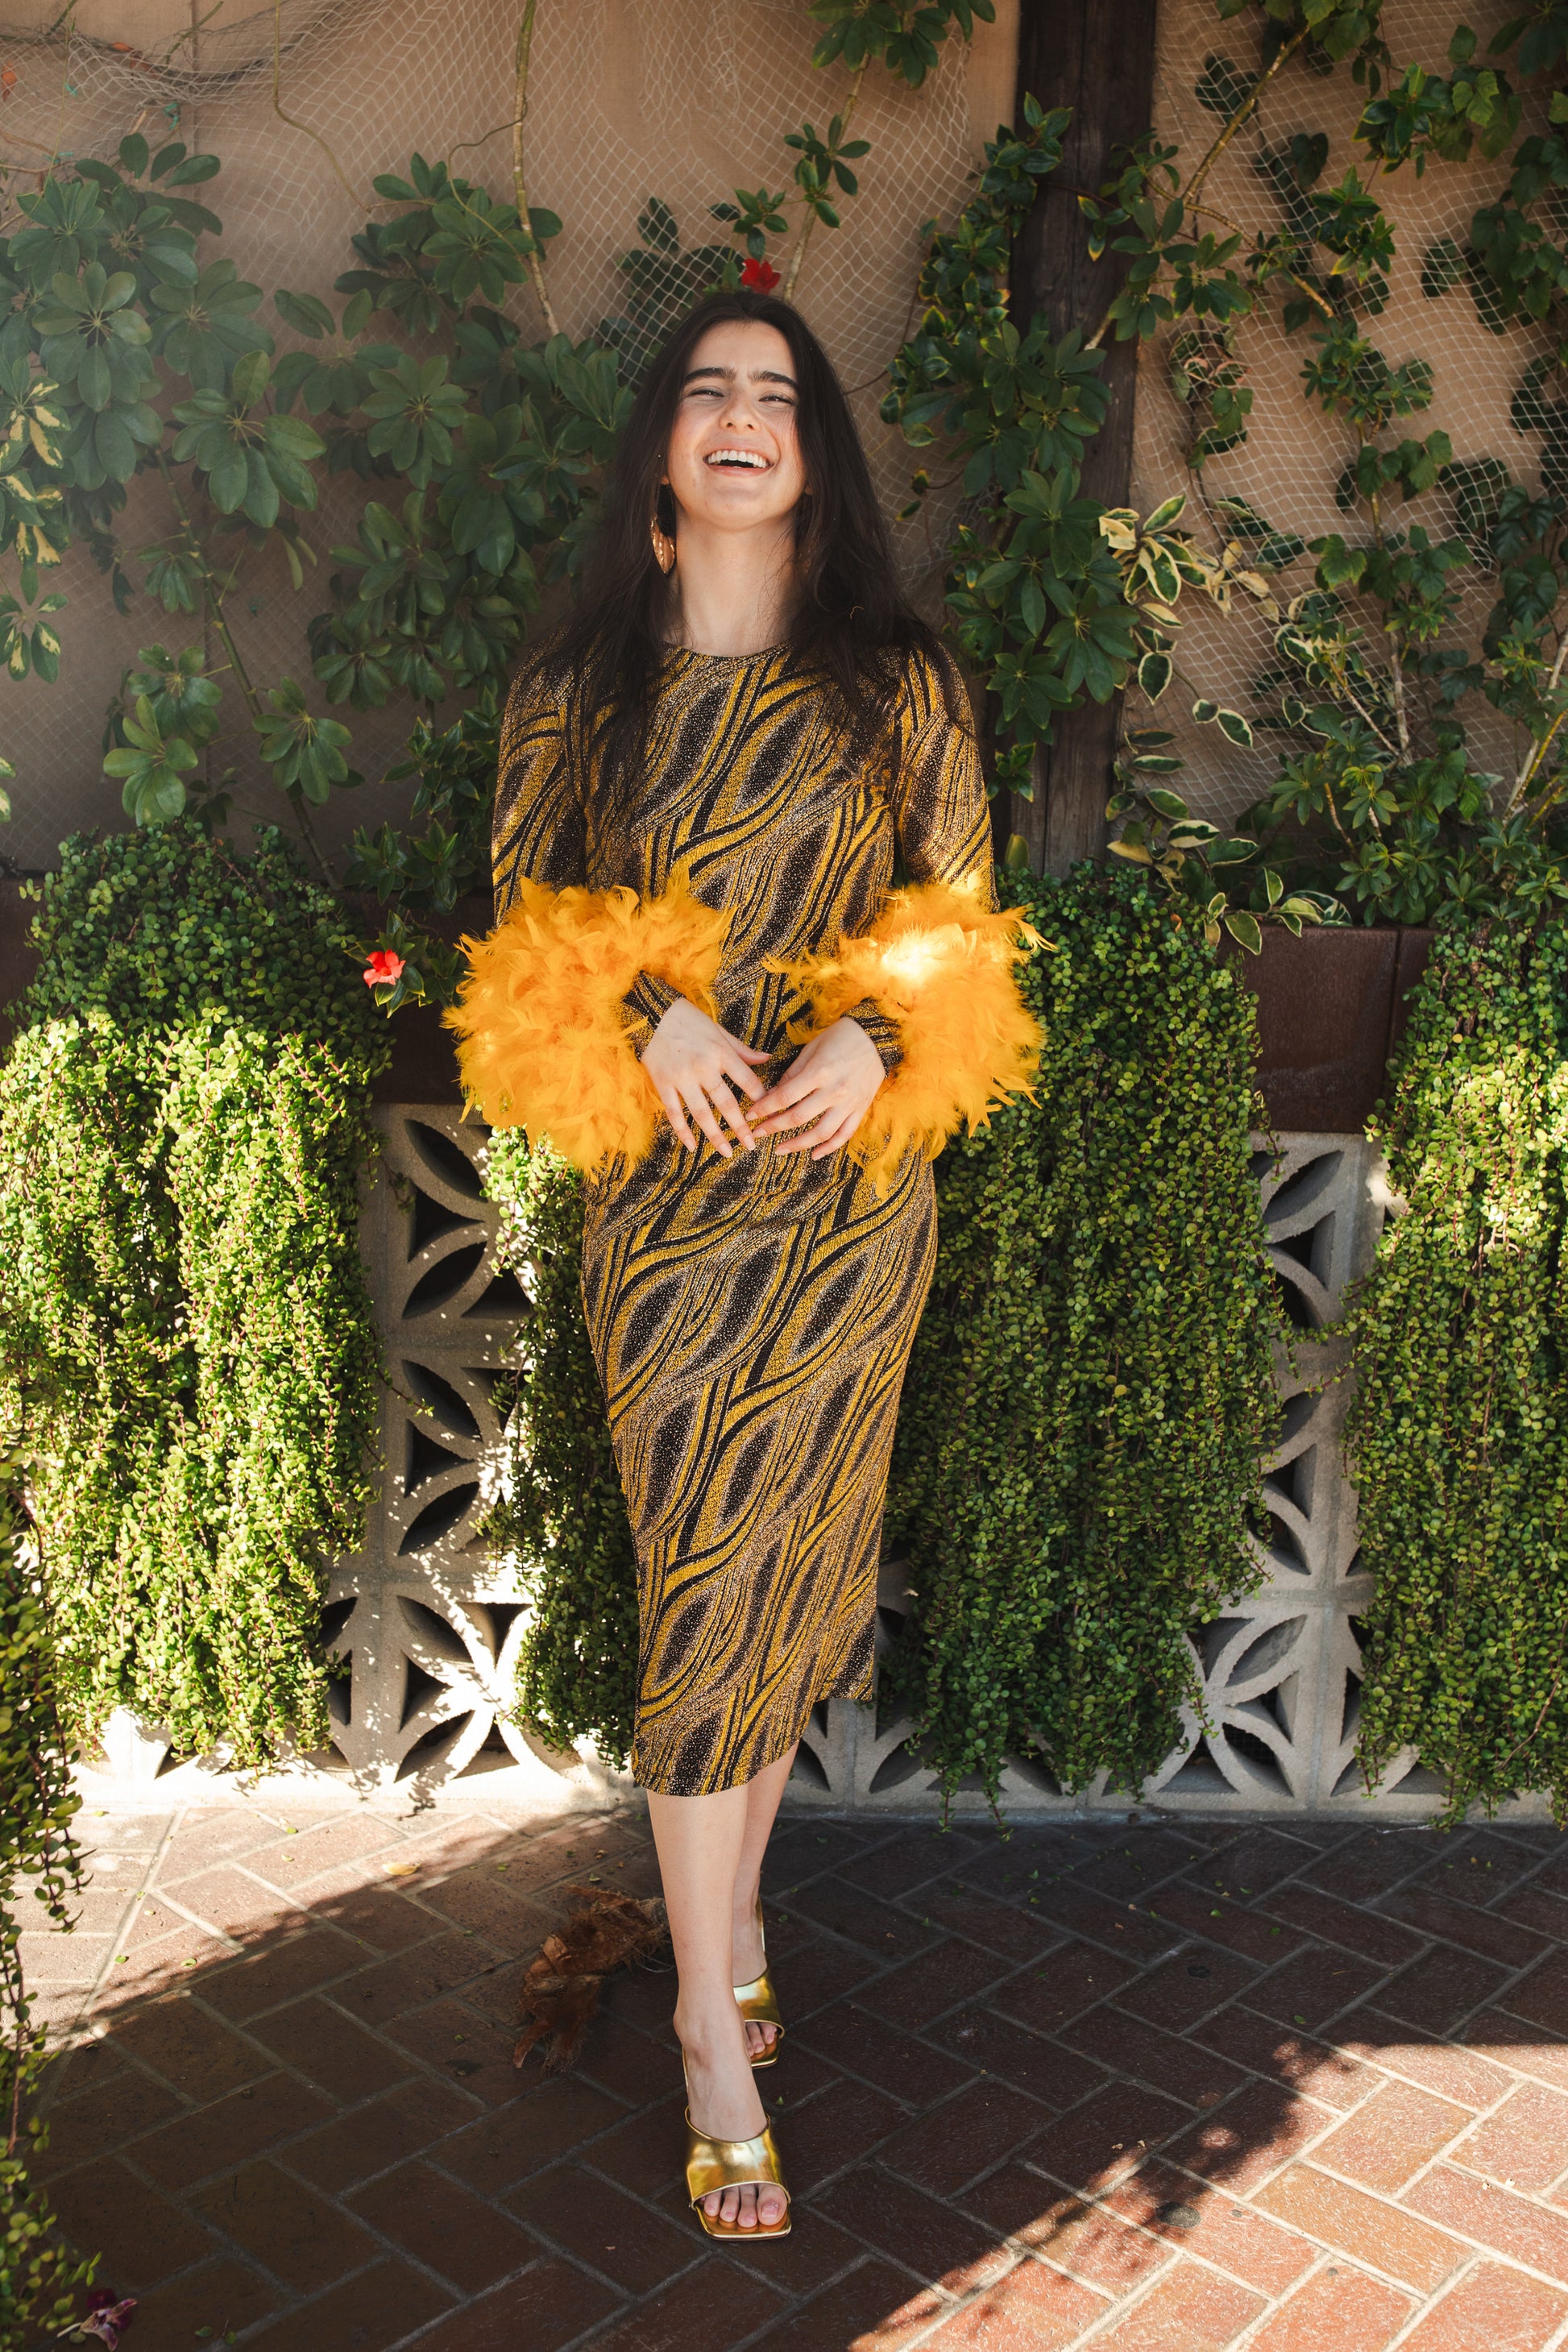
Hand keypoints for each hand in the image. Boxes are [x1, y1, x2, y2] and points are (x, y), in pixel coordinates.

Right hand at [641, 997, 768, 1157]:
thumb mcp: (719, 1031)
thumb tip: (767, 1058)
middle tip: (751, 1145)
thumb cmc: (688, 1020)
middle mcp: (704, 1067)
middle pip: (726, 1103)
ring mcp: (682, 1078)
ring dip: (716, 1135)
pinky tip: (692, 1146)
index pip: (747, 1081)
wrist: (651, 1013)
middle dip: (741, 1126)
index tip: (768, 1114)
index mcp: (721, 1053)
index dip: (760, 1099)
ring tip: (727, 1152)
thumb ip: (742, 1050)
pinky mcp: (663, 1084)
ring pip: (702, 1113)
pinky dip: (683, 1131)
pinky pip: (674, 1113)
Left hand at [749, 1018, 884, 1158]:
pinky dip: (829, 1148)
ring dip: (797, 1145)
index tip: (751, 1115)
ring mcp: (849, 1102)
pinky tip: (813, 1155)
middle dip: (773, 1127)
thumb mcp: (811, 1049)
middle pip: (798, 1117)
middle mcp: (834, 1090)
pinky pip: (844, 1135)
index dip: (765, 1108)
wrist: (876, 1037)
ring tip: (780, 1149)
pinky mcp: (861, 1109)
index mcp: (819, 1071)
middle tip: (757, 1133)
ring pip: (821, 1133)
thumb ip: (792, 1074)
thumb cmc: (840, 1038)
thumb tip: (773, 1095)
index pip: (785, 1096)